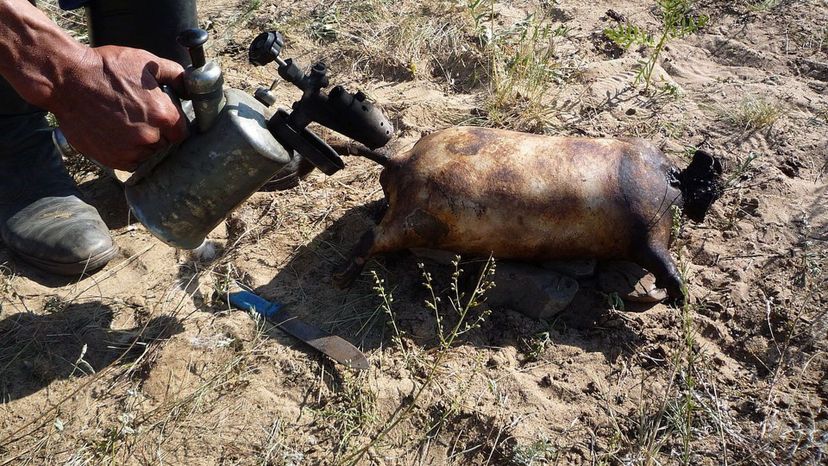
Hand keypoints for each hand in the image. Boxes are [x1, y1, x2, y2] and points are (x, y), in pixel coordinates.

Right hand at [48, 46, 188, 170]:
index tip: (163, 120)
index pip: (182, 132)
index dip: (173, 126)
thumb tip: (191, 87)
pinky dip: (127, 153)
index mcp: (164, 115)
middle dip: (158, 134)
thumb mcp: (146, 63)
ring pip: (148, 154)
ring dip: (142, 145)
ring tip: (126, 125)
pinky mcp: (113, 159)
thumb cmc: (106, 69)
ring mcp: (131, 150)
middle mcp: (150, 137)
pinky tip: (117, 136)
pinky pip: (131, 162)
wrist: (68, 80)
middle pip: (165, 144)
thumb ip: (176, 75)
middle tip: (140, 119)